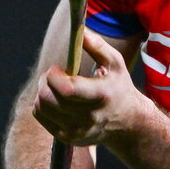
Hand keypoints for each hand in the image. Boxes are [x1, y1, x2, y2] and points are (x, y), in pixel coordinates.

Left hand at [33, 29, 144, 146]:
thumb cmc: (119, 87)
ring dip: (42, 92)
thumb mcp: (115, 64)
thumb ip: (98, 45)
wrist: (128, 124)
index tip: (57, 68)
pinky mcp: (68, 138)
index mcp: (102, 96)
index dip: (53, 76)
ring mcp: (77, 130)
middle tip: (52, 75)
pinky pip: (41, 117)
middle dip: (44, 81)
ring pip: (41, 108)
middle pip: (49, 98)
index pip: (67, 90)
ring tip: (53, 86)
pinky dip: (41, 105)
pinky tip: (54, 99)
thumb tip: (80, 30)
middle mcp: (89, 117)